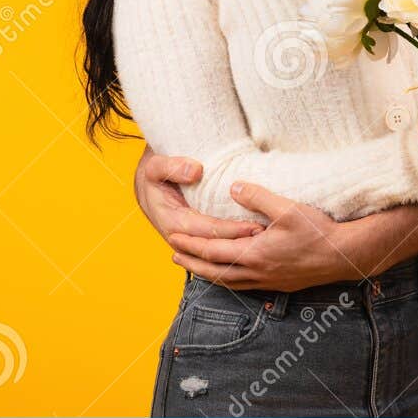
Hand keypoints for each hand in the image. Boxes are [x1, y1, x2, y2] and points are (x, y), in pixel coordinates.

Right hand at [133, 146, 262, 245]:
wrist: (147, 185)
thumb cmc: (154, 175)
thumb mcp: (156, 166)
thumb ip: (172, 167)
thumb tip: (195, 171)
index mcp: (172, 223)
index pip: (208, 231)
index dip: (232, 231)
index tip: (254, 226)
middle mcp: (182, 238)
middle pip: (216, 246)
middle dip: (242, 243)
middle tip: (270, 236)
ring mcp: (189, 241)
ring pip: (218, 252)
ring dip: (241, 247)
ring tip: (268, 240)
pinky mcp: (197, 238)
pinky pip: (218, 246)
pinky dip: (236, 246)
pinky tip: (256, 241)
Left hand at [165, 182, 367, 290]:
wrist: (343, 256)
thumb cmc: (318, 231)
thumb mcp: (287, 208)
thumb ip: (257, 197)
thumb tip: (232, 187)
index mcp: (254, 254)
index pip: (212, 250)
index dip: (191, 244)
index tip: (173, 237)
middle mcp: (256, 272)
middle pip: (214, 270)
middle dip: (191, 261)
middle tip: (173, 252)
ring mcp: (267, 281)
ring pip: (227, 281)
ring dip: (206, 272)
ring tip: (192, 265)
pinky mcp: (277, 284)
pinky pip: (242, 286)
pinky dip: (226, 280)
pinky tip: (227, 274)